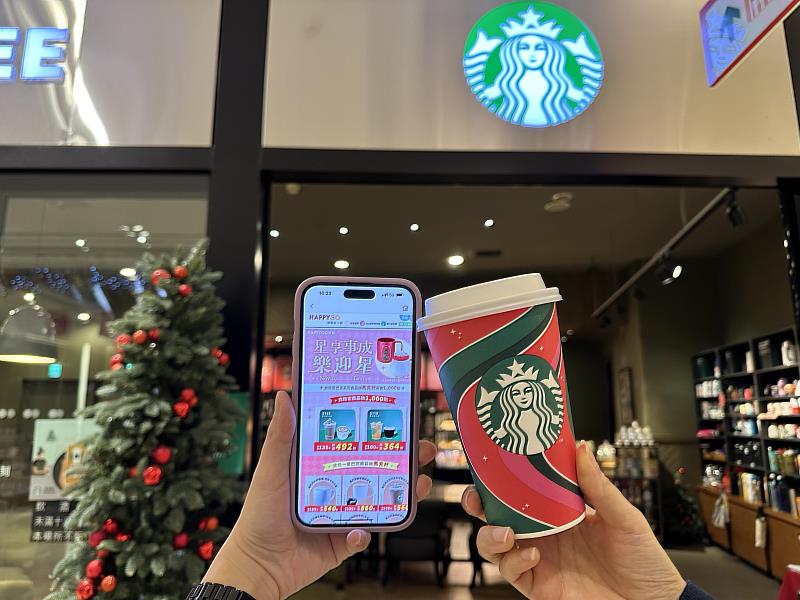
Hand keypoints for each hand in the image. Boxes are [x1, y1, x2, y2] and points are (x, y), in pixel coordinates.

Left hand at [204, 391, 435, 599]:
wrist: (257, 566)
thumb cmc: (258, 516)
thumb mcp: (271, 469)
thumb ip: (281, 435)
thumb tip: (285, 396)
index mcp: (320, 465)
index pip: (355, 440)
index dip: (377, 429)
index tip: (398, 415)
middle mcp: (335, 487)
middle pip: (376, 467)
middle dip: (403, 458)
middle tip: (421, 448)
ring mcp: (341, 514)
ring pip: (380, 499)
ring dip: (402, 492)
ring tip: (418, 483)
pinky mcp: (343, 541)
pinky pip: (364, 535)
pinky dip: (365, 534)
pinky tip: (359, 531)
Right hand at [462, 442, 684, 599]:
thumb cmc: (644, 561)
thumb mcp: (624, 517)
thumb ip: (598, 485)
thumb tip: (581, 448)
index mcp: (559, 511)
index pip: (521, 490)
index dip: (500, 479)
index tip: (488, 465)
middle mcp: (543, 534)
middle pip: (496, 515)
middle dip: (479, 505)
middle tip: (476, 498)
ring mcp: (539, 560)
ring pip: (495, 545)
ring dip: (490, 536)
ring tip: (506, 531)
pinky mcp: (540, 586)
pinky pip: (512, 573)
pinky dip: (515, 562)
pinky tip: (534, 554)